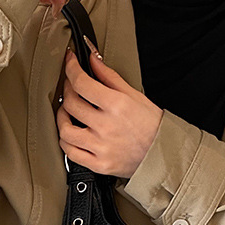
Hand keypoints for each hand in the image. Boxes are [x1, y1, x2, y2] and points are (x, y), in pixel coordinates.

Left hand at [56, 47, 163, 177]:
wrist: (162, 153)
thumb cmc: (151, 125)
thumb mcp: (134, 95)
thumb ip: (109, 77)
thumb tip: (92, 59)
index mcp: (116, 105)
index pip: (82, 83)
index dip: (71, 68)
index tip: (69, 63)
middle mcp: (106, 126)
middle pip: (71, 104)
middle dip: (67, 90)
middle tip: (70, 86)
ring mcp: (101, 147)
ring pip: (65, 131)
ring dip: (61, 117)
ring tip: (67, 112)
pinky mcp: (99, 164)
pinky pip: (71, 153)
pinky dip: (66, 142)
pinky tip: (70, 134)